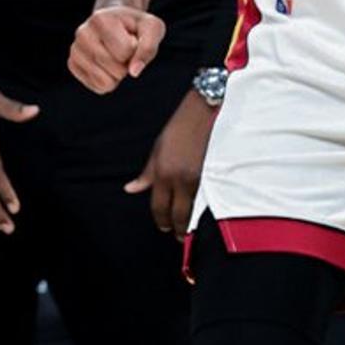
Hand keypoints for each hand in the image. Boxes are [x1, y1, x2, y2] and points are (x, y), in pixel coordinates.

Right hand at [69, 5, 165, 93]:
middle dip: (127, 64)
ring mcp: (75, 50)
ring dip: (119, 74)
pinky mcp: (72, 65)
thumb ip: (148, 47)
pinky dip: (109, 81)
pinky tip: (107, 64)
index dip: (135, 49)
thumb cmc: (137, 27)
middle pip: (115, 68)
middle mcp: (82, 33)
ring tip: (116, 56)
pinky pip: (98, 87)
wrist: (117, 23)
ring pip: (106, 82)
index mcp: (100, 19)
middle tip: (125, 49)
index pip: (125, 51)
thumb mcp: (152, 28)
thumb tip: (134, 72)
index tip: (132, 38)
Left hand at [125, 89, 217, 237]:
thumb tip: (131, 188)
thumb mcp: (158, 149)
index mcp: (162, 172)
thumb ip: (146, 174)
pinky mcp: (213, 173)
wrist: (203, 111)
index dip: (161, 220)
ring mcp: (198, 176)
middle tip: (176, 234)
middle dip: (176, 227)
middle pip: (178, 213)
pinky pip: (205, 197)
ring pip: (193, 208)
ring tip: (189, 227)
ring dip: (190, 221)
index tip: (163, 226)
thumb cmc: (179, 127)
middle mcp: (179, 178)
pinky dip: (202, 207)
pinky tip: (202, 211)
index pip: (159, 206)